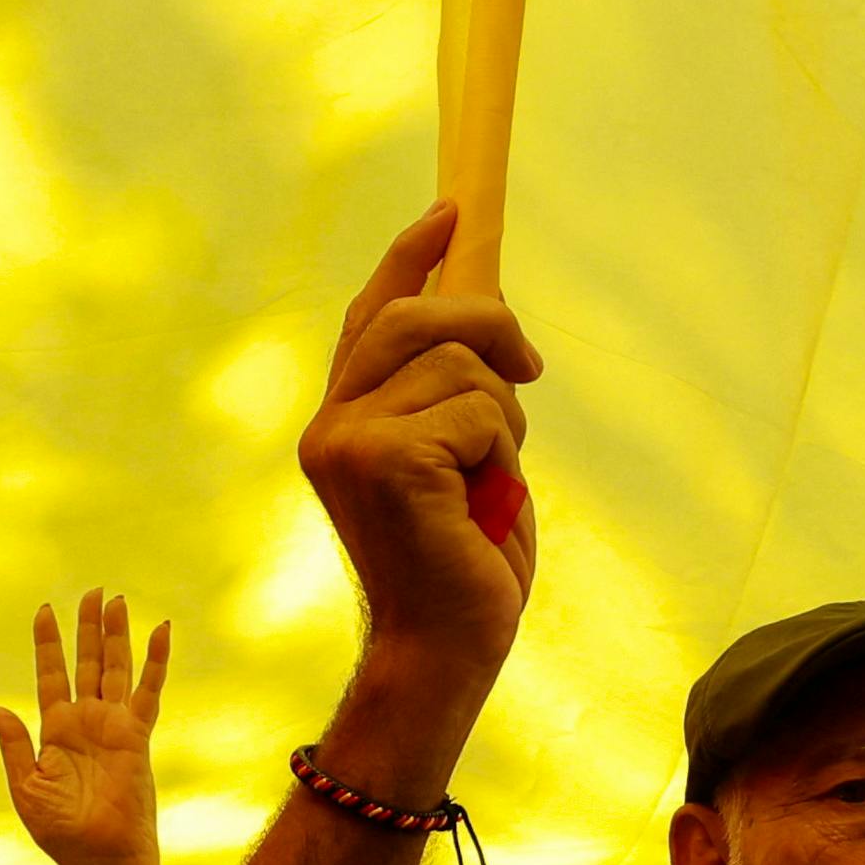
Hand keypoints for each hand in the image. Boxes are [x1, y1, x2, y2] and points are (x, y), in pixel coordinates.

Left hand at [0, 589, 172, 864]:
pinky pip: (148, 691)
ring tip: (115, 600)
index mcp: (55, 731)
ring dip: (115, 635)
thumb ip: (14, 746)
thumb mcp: (27, 789)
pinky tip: (161, 630)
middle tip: (92, 592)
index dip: (48, 643)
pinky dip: (156, 660)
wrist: (102, 860)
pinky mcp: (137, 736)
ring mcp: (113, 726)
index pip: (51, 675)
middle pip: (88, 663)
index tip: (45, 610)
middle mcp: (86, 722)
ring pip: (116, 669)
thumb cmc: (62, 834)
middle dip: (87, 628)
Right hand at [296, 207, 539, 749]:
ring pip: (463, 366)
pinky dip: (502, 457)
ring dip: (505, 421)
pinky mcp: (386, 460)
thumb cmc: (462, 568)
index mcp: (342, 421)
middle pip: (420, 317)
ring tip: (491, 483)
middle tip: (533, 371)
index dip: (410, 258)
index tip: (450, 212)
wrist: (443, 652)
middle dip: (492, 329)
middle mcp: (331, 423)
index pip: (373, 314)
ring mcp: (349, 440)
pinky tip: (484, 507)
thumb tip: (488, 321)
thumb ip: (453, 399)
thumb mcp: (460, 464)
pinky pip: (479, 413)